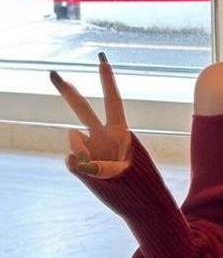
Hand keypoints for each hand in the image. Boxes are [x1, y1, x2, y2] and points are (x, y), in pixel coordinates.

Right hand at [50, 53, 132, 178]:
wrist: (136, 199)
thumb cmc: (136, 183)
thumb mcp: (121, 170)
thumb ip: (94, 164)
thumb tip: (70, 157)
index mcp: (120, 130)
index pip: (112, 100)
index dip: (107, 80)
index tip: (101, 58)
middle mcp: (103, 135)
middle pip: (82, 109)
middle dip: (67, 91)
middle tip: (52, 73)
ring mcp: (91, 148)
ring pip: (75, 142)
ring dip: (85, 155)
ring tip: (104, 169)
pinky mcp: (81, 164)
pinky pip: (72, 162)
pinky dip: (80, 168)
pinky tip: (92, 174)